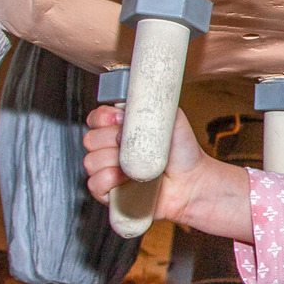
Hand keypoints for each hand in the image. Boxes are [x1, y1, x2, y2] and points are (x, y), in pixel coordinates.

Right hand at [83, 105, 252, 239]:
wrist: (193, 180)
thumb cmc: (183, 152)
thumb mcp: (172, 118)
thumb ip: (156, 100)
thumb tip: (141, 90)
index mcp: (120, 130)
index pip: (95, 119)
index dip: (103, 117)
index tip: (120, 119)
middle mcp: (111, 150)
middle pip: (90, 139)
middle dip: (110, 139)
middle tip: (134, 143)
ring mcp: (109, 172)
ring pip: (91, 161)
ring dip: (113, 161)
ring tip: (137, 163)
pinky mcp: (111, 193)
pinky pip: (94, 184)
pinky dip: (109, 179)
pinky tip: (127, 177)